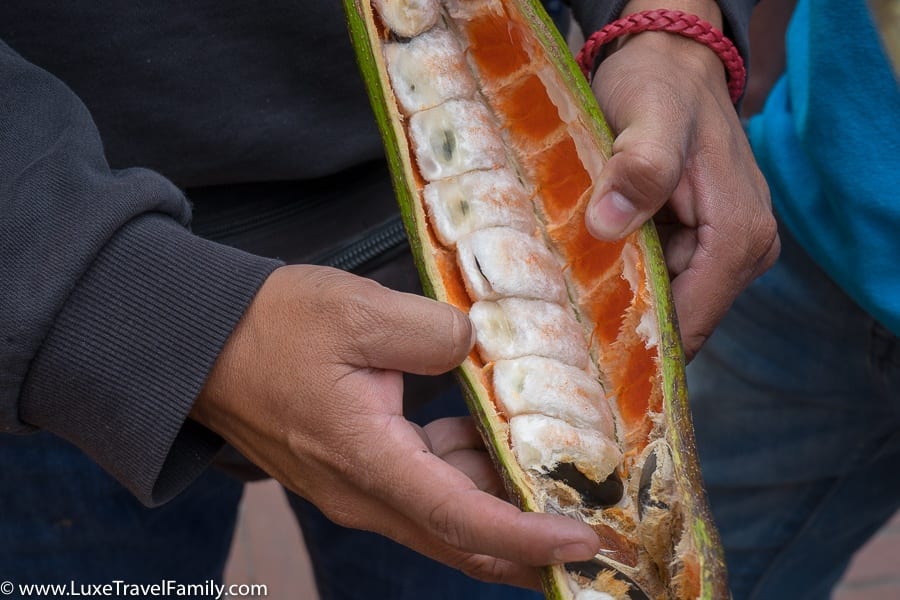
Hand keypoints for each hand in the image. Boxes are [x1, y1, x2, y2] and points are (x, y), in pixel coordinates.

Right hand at [191, 265, 599, 587]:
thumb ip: (433, 332)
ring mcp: (357, 488)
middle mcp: (365, 494)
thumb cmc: (270, 327)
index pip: (464, 520)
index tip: (583, 542)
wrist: (202, 344)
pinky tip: (485, 432)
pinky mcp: (354, 471)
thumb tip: (476, 348)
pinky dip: (465, 477)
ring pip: (445, 517)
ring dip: (498, 504)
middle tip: (589, 534)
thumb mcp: (358, 310)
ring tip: (549, 466)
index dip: (529, 538)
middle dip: (528, 548)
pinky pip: (422, 491)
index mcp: (370, 462)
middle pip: (462, 541)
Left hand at [585, 0, 779, 358]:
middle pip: (679, 320)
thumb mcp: (649, 116)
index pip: (692, 321)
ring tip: (568, 306)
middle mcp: (742, 252)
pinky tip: (586, 278)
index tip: (590, 364)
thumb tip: (607, 226)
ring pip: (666, 303)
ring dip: (620, 306)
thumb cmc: (660, 86)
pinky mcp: (699, 242)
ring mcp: (721, 250)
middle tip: (565, 334)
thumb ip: (638, 168)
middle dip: (625, 330)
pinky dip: (624, 282)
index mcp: (738, 235)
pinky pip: (660, 280)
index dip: (642, 348)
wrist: (668, 61)